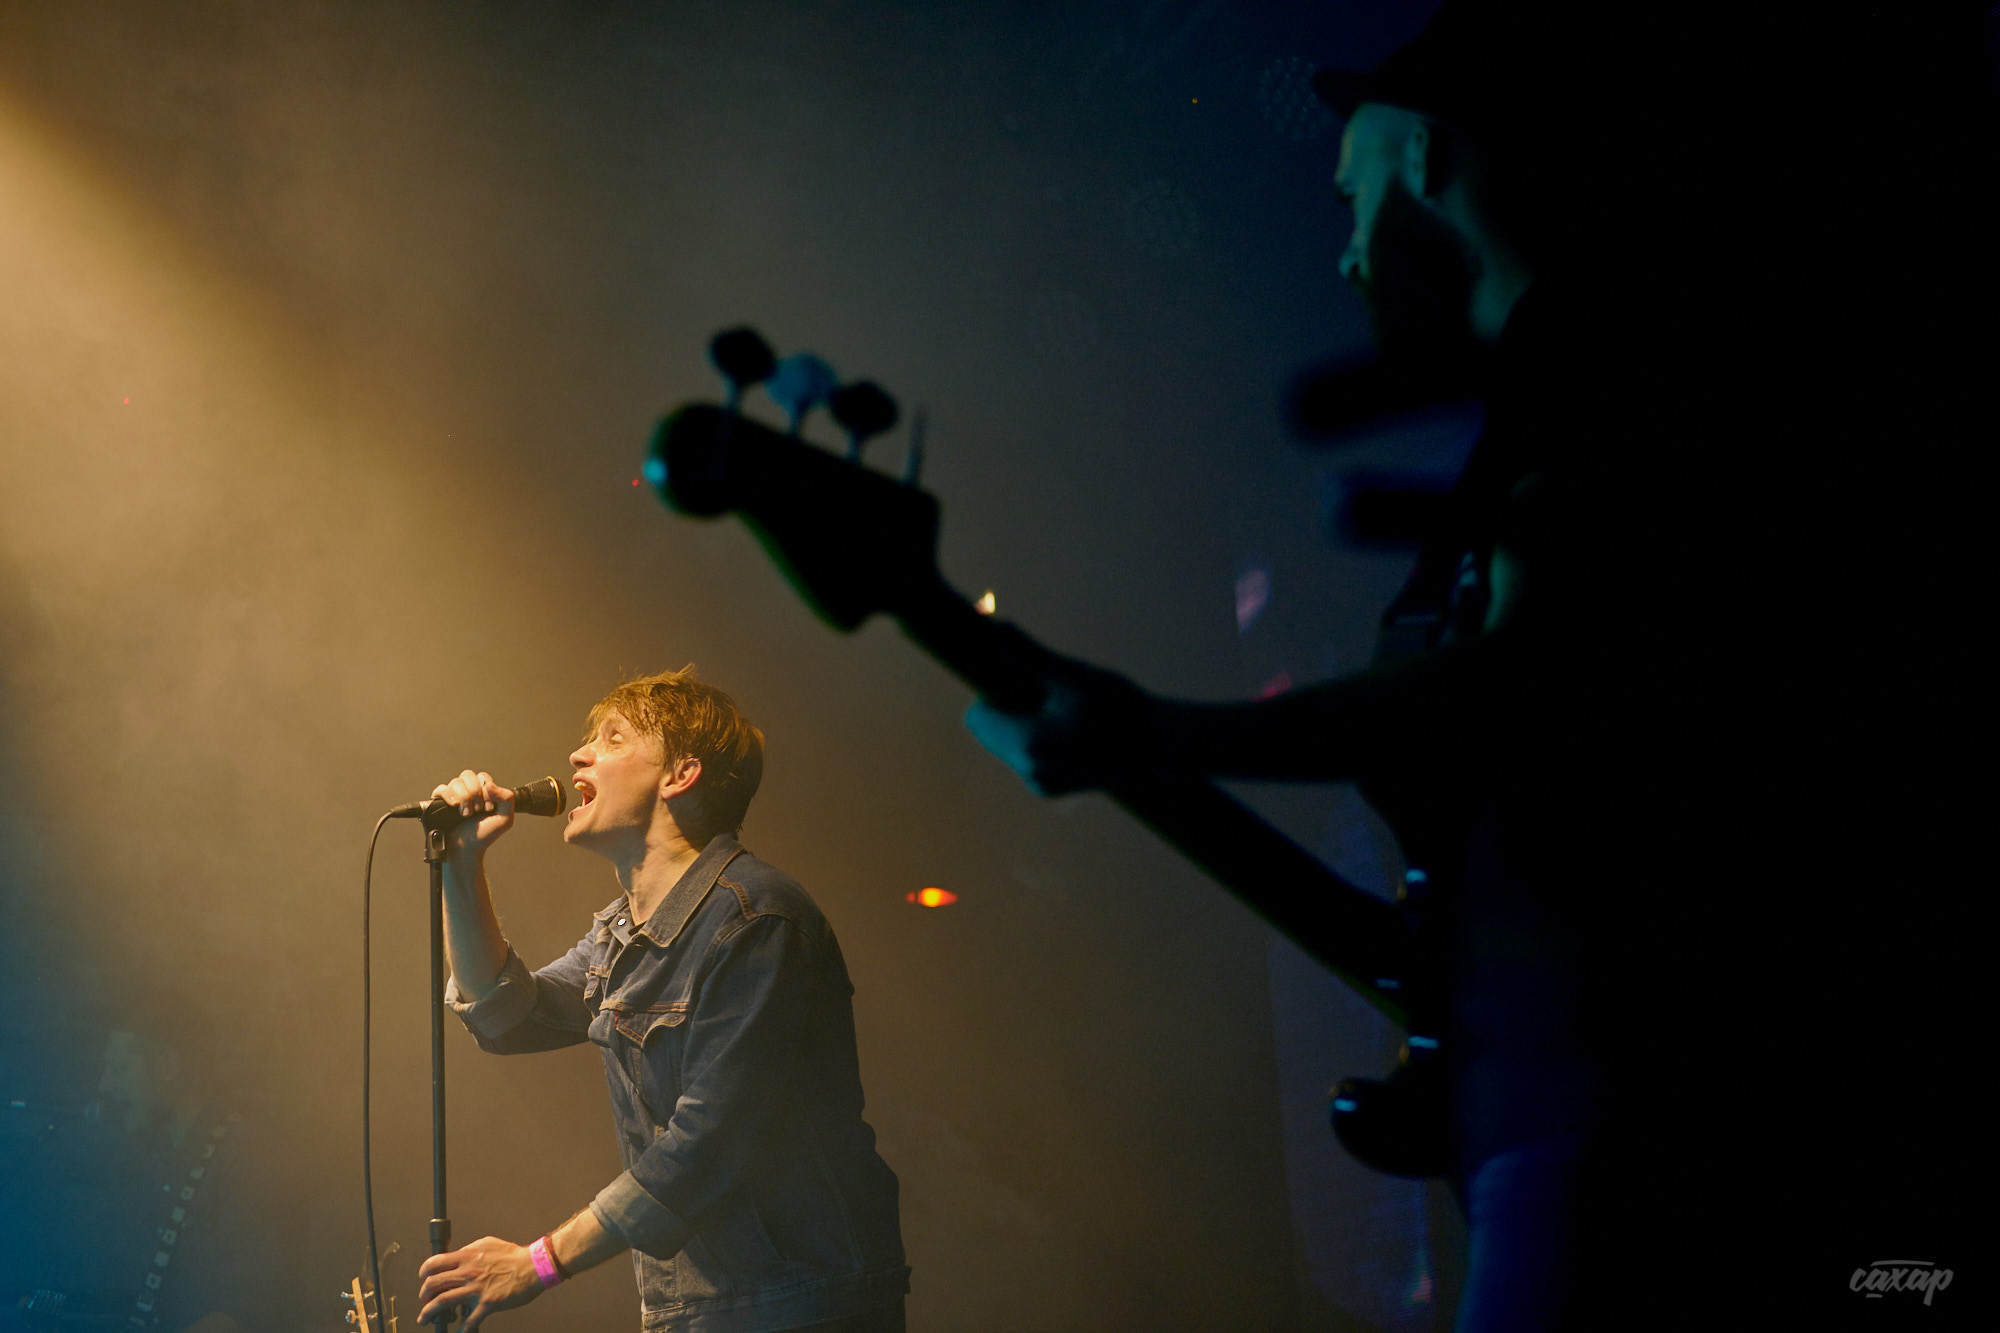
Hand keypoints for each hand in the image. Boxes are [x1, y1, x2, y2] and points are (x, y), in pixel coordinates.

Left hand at [416, 1236, 541, 1329]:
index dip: (423, 1273)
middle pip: (433, 1284)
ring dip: (429, 1313)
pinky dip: (461, 1330)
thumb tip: (458, 1256)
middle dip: (424, 1296)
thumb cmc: (513, 1255)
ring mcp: (476, 1289)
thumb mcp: (487, 1244)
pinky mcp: (487, 1304)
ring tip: (425, 1319)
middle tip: (425, 1301)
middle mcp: (468, 1272)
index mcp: (467, 1256)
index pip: (434, 1263)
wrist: (534, 1266)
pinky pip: (469, 1321)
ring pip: (442, 1302)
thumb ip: (470, 1250)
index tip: (423, 1279)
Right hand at [430, 770, 516, 856]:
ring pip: (455, 782)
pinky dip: (448, 795)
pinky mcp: (440, 803)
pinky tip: (455, 805)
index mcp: (483, 792)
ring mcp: (454, 796)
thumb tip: (489, 784)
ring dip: (464, 798)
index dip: (486, 790)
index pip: (483, 777)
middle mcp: (467, 791)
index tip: (488, 808)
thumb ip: (507, 798)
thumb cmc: (485, 834)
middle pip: (468, 775)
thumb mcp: (505, 819)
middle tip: (477, 810)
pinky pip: (441, 789)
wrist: (467, 848)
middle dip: (475, 793)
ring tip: (466, 814)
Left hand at [963, 654, 1152, 795]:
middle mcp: (1028, 769)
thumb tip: (997, 627)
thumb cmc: (1119, 706)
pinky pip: (1028, 758)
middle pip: (990, 733)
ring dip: (1024, 724)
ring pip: (1009, 745)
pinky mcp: (1052, 789)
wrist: (1160, 747)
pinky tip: (1072, 730)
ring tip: (1064, 712)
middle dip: (1009, 708)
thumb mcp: (1073, 675)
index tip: (1025, 680)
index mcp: (1027, 742)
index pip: (977, 717)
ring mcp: (1040, 783)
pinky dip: (1040, 741)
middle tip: (1048, 694)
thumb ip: (1029, 654)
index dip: (995, 692)